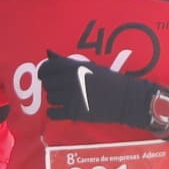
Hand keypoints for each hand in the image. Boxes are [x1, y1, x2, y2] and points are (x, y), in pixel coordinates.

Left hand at [35, 54, 157, 129]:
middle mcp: (70, 80)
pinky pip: (52, 114)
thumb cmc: (108, 81)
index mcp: (73, 67)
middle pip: (47, 83)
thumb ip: (68, 63)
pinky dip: (54, 113)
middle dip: (51, 86)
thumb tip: (49, 54)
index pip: (46, 67)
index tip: (44, 75)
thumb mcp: (89, 66)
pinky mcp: (74, 112)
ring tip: (64, 99)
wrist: (125, 98)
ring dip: (54, 99)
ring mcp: (71, 97)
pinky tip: (60, 111)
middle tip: (58, 88)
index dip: (43, 72)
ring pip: (50, 98)